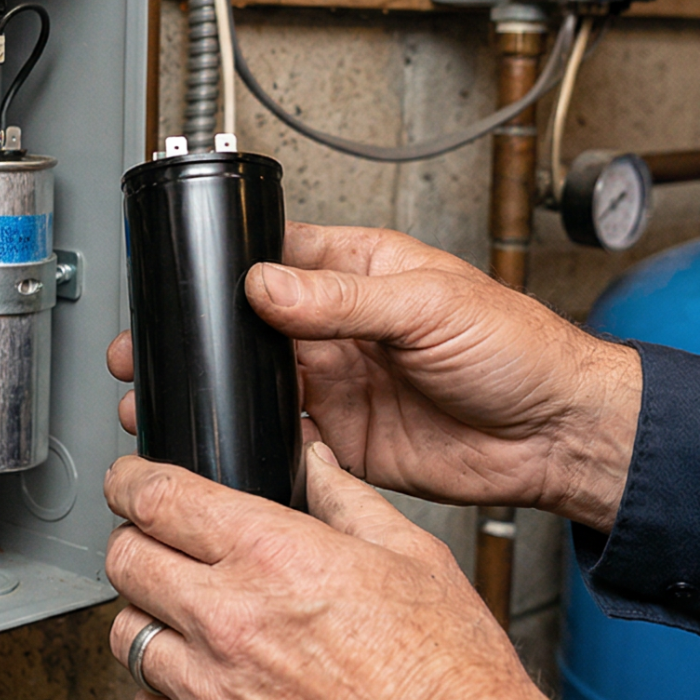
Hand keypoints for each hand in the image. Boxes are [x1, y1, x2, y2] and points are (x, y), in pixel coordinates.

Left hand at [104, 444, 545, 699]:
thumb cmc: (452, 679)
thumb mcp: (414, 556)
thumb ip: (348, 499)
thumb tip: (317, 463)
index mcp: (275, 557)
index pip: (157, 498)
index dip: (133, 481)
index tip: (132, 483)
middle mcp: (230, 621)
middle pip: (124, 561)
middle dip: (133, 542)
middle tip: (155, 546)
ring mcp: (214, 694)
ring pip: (125, 636)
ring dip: (146, 618)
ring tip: (182, 619)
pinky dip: (161, 691)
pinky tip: (198, 683)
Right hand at [109, 220, 640, 528]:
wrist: (556, 434)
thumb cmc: (520, 349)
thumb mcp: (429, 305)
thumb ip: (342, 299)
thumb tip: (266, 285)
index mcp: (362, 273)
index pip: (276, 259)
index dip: (225, 270)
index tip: (178, 284)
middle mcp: (343, 327)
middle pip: (249, 328)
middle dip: (198, 339)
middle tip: (143, 351)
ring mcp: (341, 384)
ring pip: (256, 384)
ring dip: (213, 392)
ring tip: (158, 399)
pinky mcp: (345, 440)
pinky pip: (283, 437)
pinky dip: (248, 439)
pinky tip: (219, 439)